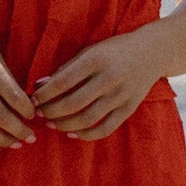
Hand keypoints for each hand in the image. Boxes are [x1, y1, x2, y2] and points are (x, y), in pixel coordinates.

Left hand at [32, 28, 163, 140]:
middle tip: (39, 114)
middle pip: (73, 103)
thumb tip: (40, 86)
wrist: (152, 51)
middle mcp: (109, 78)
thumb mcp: (90, 51)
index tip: (32, 100)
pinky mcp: (129, 108)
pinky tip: (72, 133)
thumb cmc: (114, 50)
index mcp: (96, 60)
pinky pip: (105, 128)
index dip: (44, 94)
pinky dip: (86, 135)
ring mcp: (121, 95)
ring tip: (51, 123)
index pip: (63, 81)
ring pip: (87, 119)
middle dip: (51, 111)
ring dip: (64, 125)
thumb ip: (67, 68)